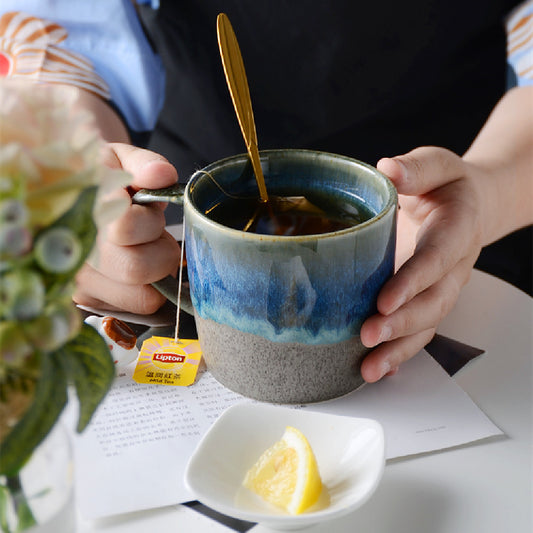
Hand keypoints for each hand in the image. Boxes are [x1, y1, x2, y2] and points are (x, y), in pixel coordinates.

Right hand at [74, 143, 180, 313]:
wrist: (73, 190)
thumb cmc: (105, 177)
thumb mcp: (121, 158)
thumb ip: (144, 163)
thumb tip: (161, 175)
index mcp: (81, 208)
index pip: (124, 227)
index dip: (148, 222)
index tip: (146, 209)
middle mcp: (74, 249)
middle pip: (136, 268)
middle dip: (160, 251)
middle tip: (153, 235)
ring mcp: (79, 279)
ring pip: (141, 296)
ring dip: (156, 274)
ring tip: (143, 249)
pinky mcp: (89, 299)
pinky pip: (136, 306)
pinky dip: (146, 289)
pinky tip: (133, 266)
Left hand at [360, 146, 484, 381]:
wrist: (471, 207)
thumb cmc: (448, 186)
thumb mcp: (437, 165)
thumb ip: (417, 168)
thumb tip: (389, 168)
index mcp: (456, 230)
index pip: (436, 259)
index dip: (413, 281)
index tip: (384, 301)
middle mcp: (452, 268)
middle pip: (433, 303)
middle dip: (402, 324)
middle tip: (368, 336)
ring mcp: (440, 289)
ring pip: (426, 326)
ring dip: (398, 349)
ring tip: (368, 369)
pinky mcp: (426, 300)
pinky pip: (417, 331)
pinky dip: (399, 353)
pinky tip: (377, 370)